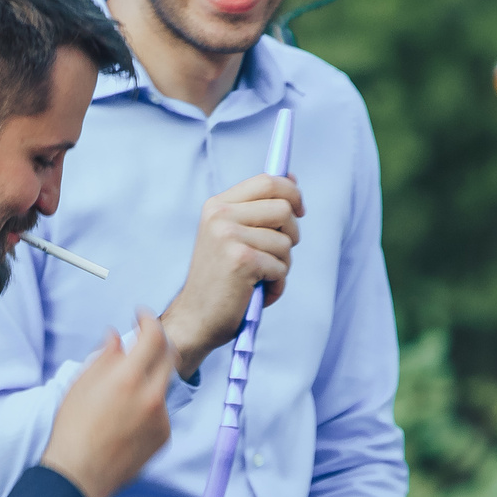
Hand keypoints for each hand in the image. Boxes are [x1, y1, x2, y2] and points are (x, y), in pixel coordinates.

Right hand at [39, 310, 178, 496]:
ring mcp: (161, 418)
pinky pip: (162, 410)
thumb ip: (105, 356)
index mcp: (128, 379)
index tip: (141, 315)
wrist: (80, 474)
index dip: (149, 320)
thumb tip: (116, 337)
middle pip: (169, 356)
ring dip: (150, 377)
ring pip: (164, 384)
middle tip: (142, 342)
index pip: (153, 336)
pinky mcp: (164, 436)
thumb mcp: (81, 384)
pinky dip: (149, 404)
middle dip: (157, 343)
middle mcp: (151, 396)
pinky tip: (126, 417)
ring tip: (122, 392)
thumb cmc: (73, 429)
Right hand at [160, 174, 302, 375]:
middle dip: (292, 234)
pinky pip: (281, 266)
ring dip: (282, 265)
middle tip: (279, 253)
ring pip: (285, 242)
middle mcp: (220, 215)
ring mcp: (229, 236)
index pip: (267, 181)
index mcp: (217, 205)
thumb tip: (291, 177)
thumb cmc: (220, 279)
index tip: (299, 210)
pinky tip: (257, 292)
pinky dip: (276, 284)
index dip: (292, 192)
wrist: (196, 318)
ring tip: (261, 278)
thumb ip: (257, 209)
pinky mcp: (241, 260)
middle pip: (284, 208)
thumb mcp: (231, 235)